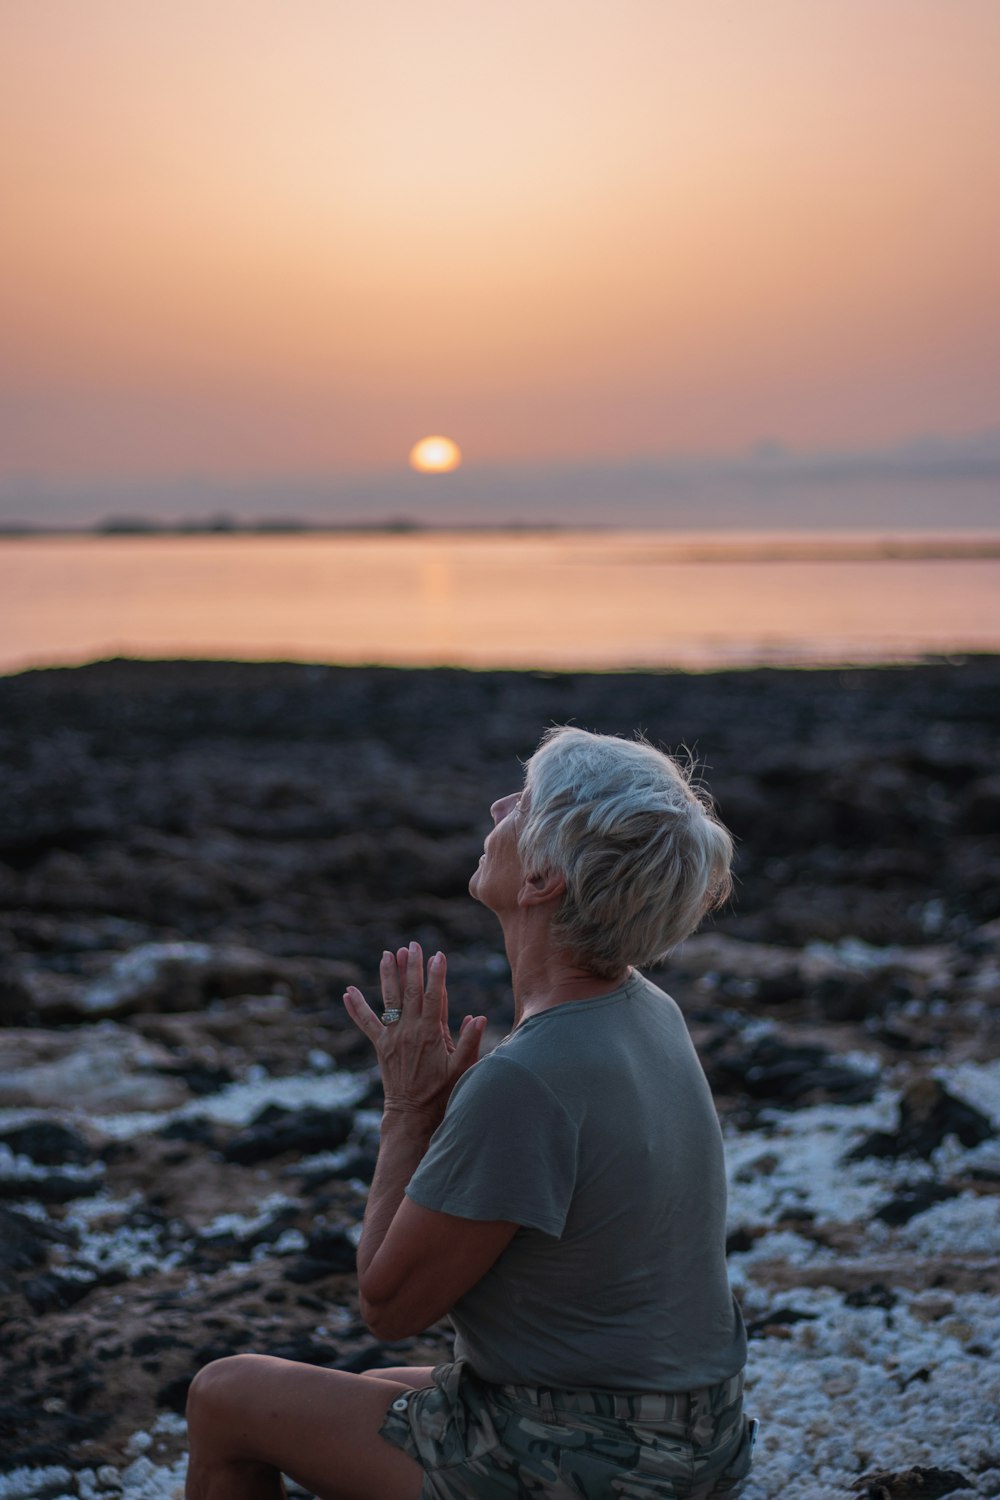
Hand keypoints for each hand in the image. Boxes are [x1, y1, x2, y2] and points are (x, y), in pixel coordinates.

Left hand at [343, 942, 485, 1125]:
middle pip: (410, 992)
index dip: (436, 975)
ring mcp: (392, 1037)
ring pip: (389, 1000)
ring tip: (387, 954)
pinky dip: (356, 1008)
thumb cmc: (441, 1093)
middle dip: (411, 966)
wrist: (412, 1114)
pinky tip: (348, 992)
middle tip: (412, 945)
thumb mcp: (462, 1069)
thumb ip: (470, 1042)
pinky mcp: (380, 1045)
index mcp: (431, 1034)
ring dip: (387, 976)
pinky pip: (366, 1023)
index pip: (435, 997)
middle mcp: (409, 1031)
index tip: (438, 955)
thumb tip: (479, 1017)